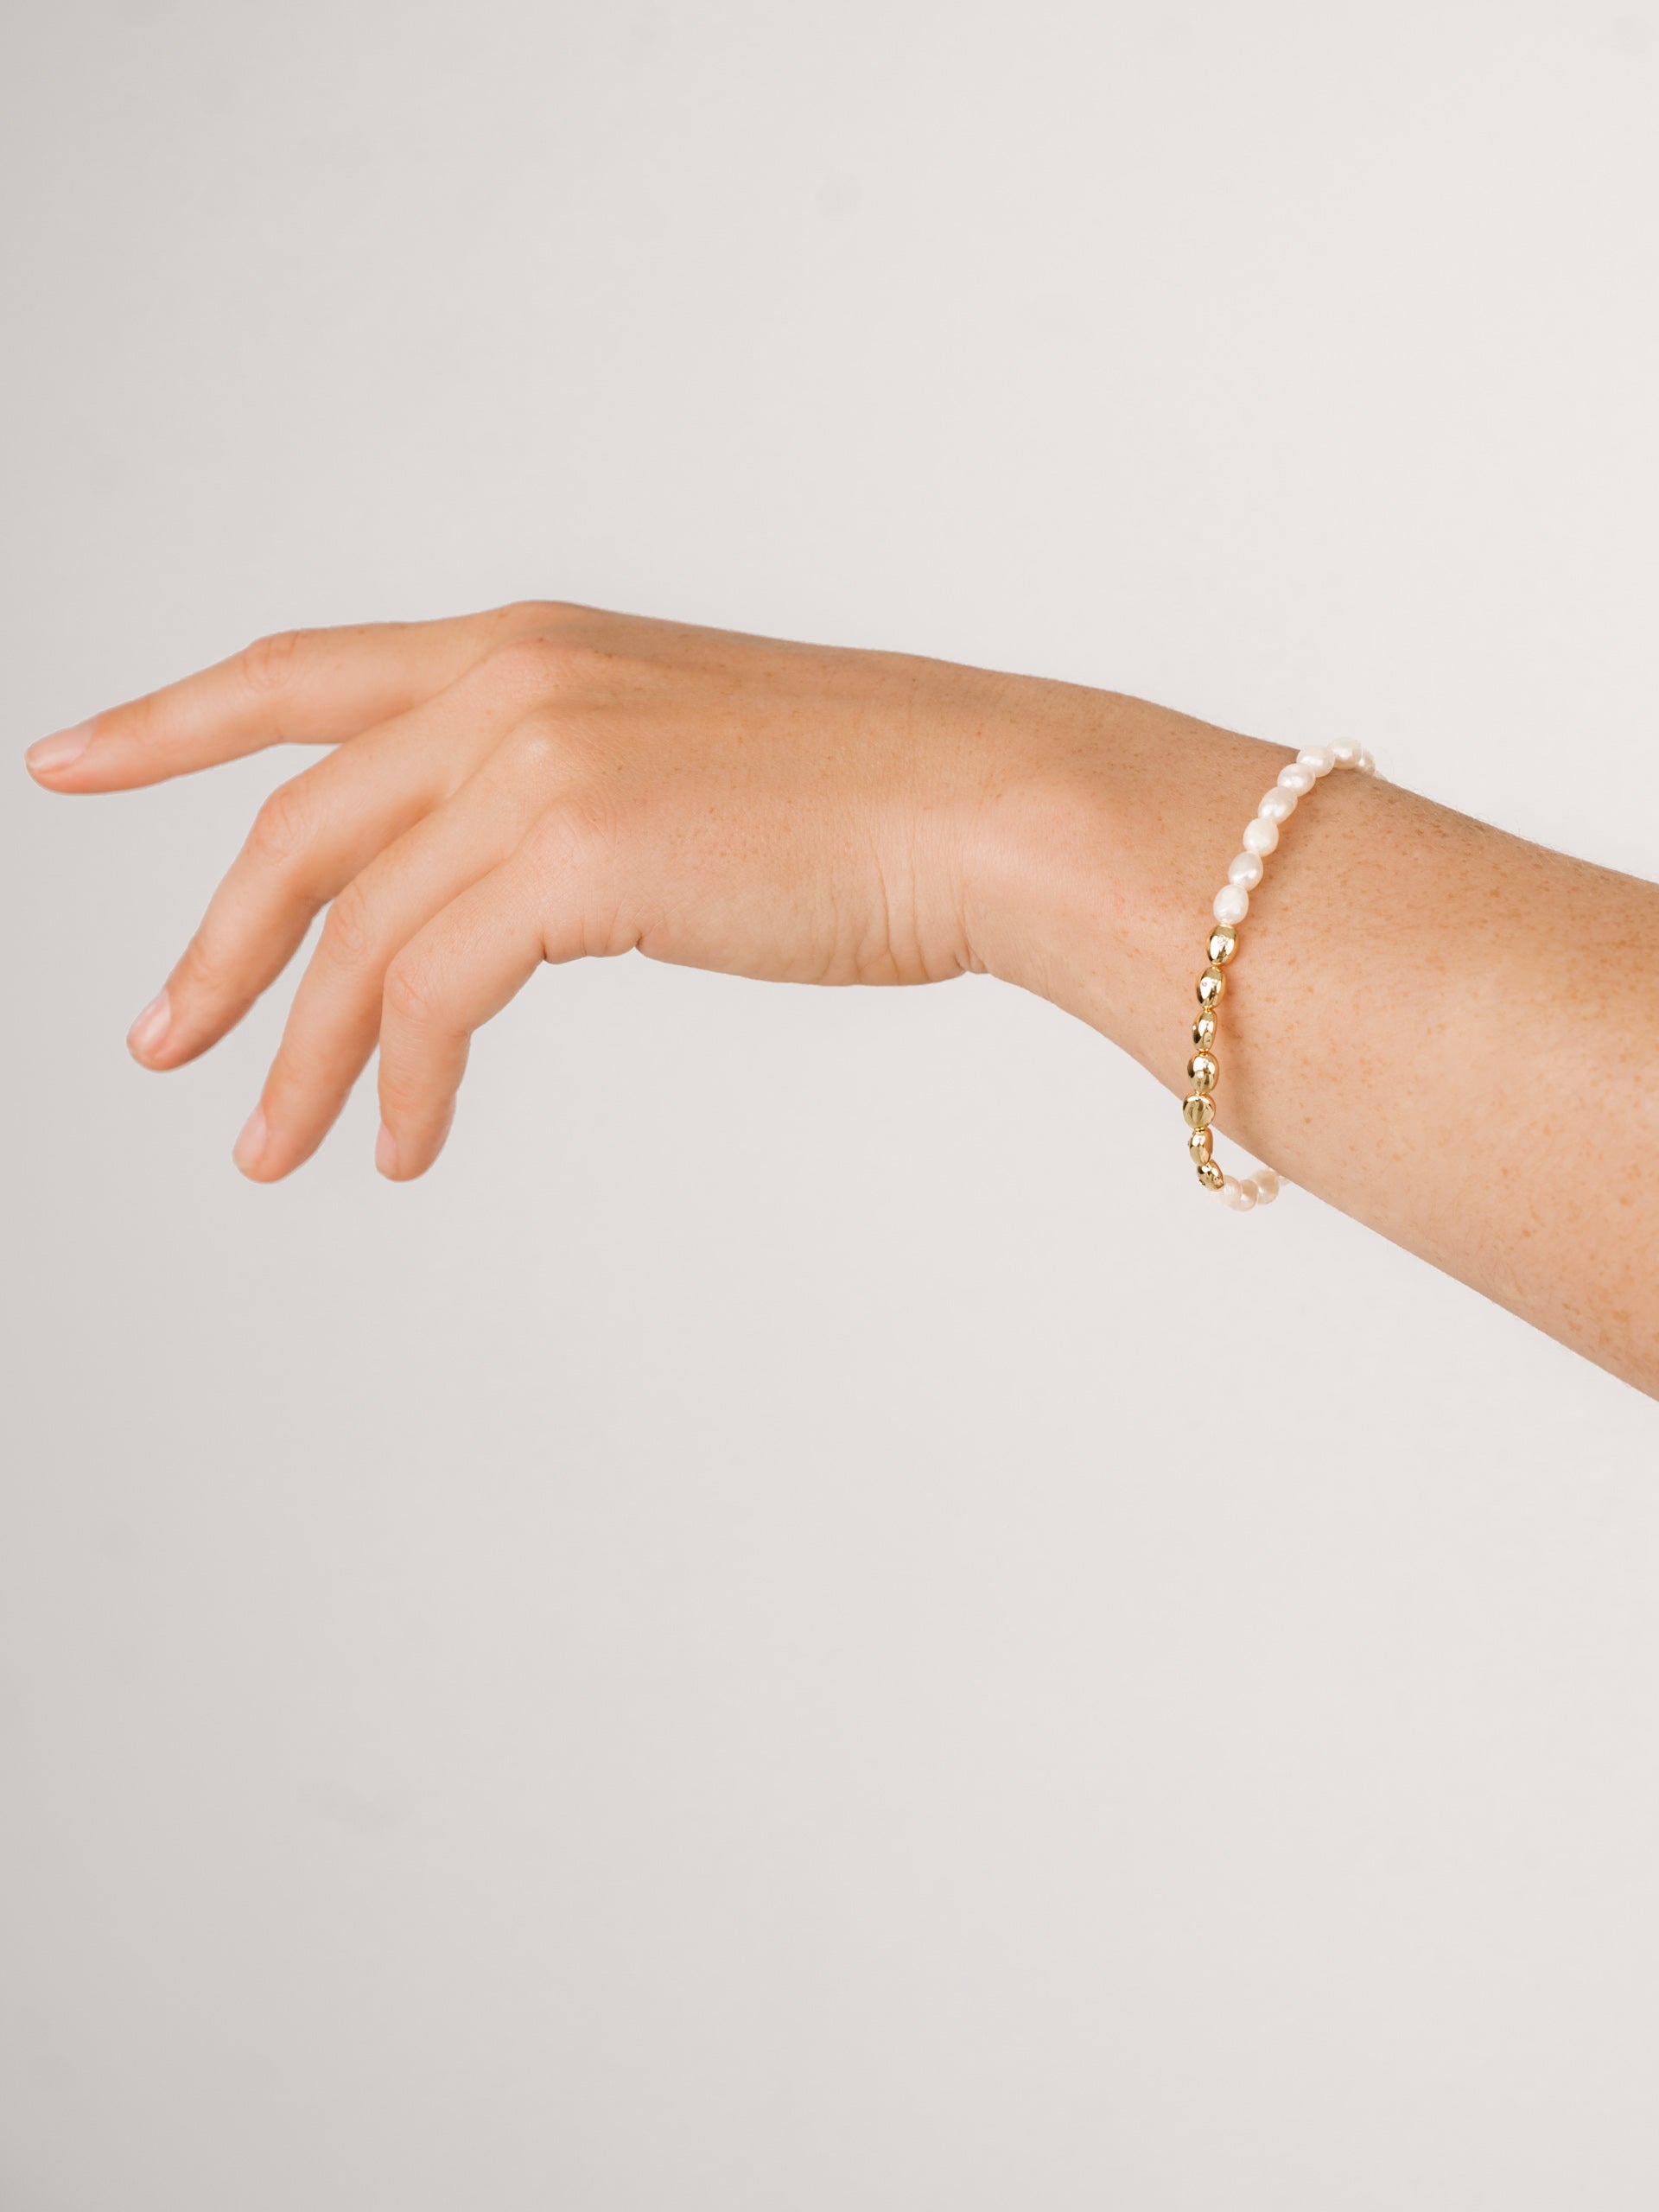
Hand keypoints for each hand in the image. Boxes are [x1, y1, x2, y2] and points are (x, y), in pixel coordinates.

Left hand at [26, 603, 1054, 1179]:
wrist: (994, 803)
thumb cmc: (876, 801)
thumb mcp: (684, 763)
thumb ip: (570, 797)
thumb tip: (503, 898)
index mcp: (531, 646)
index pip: (303, 673)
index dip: (168, 719)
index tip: (68, 757)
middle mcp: (511, 680)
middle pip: (296, 824)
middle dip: (218, 950)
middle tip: (162, 1039)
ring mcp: (536, 758)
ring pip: (351, 929)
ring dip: (302, 1055)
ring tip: (272, 1148)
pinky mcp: (571, 852)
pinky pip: (428, 992)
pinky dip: (401, 1084)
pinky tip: (406, 1146)